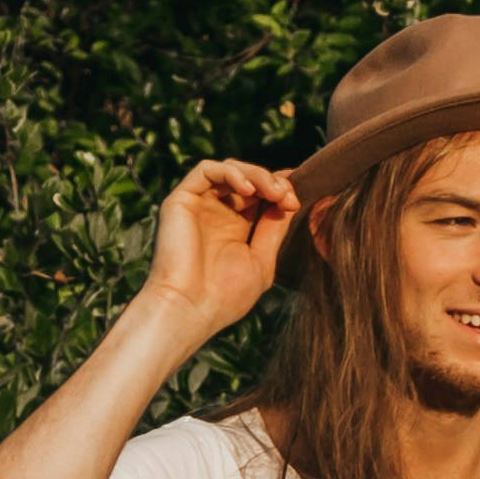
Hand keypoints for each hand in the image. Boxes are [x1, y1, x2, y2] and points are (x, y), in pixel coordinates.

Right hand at [139, 158, 302, 343]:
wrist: (189, 309)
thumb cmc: (224, 297)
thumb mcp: (261, 261)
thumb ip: (274, 230)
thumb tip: (289, 202)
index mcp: (235, 227)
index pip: (260, 194)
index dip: (281, 189)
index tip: (297, 199)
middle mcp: (216, 212)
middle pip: (248, 178)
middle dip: (273, 183)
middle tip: (289, 198)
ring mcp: (199, 204)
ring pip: (230, 169)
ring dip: (257, 175)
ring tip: (274, 192)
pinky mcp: (181, 199)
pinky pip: (206, 170)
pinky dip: (231, 173)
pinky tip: (249, 189)